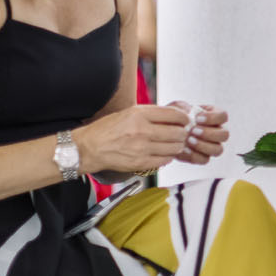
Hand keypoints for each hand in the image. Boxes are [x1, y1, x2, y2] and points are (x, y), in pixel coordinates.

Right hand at [75, 103, 196, 175]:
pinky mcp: (140, 162)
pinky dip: (168, 157)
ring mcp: (141, 148)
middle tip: (182, 134)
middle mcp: (142, 130)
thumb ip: (151, 114)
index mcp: (139, 114)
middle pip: (177, 132)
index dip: (184, 118)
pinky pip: (164, 160)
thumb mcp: (129, 113)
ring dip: (178, 146)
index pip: (174, 114)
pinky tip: (164, 153)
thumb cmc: (108, 129)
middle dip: (183, 133)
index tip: (185, 121)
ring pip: (174, 148)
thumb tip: (175, 116)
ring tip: (174, 144)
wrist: (89, 147)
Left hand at [167, 102, 230, 164]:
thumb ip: (183, 107)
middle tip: (193, 131)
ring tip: (189, 140)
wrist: (168, 132)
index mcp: (214, 117)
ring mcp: (212, 146)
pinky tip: (184, 149)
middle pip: (225, 135)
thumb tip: (188, 112)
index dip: (213, 118)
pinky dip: (194, 155)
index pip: (223, 116)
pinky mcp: (202, 157)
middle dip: (209, 133)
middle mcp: (217, 132)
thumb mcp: (177, 108)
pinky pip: (204, 160)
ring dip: (203, 145)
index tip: (198, 118)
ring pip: (218, 149)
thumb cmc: (176, 118)